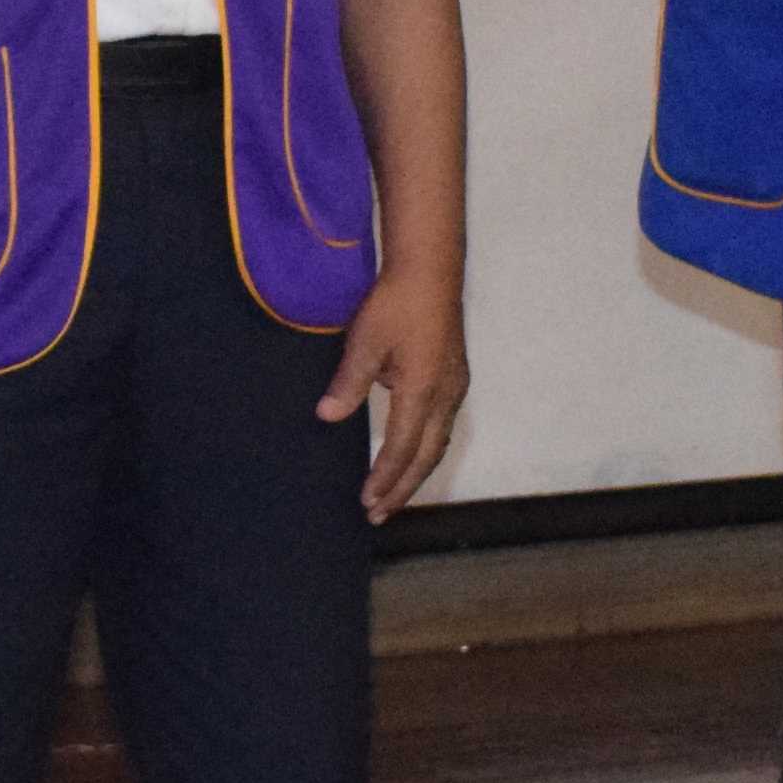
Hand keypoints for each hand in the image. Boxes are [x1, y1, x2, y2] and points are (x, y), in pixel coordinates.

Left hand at [322, 267, 468, 517]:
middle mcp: (446, 395)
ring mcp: (455, 385)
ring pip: (438, 443)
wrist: (429, 268)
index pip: (402, 449)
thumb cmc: (396, 301)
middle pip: (427, 456)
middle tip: (379, 515)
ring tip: (393, 493)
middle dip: (402, 489)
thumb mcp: (365, 341)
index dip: (384, 480)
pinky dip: (425, 449)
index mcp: (423, 390)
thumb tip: (327, 416)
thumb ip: (348, 383)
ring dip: (415, 472)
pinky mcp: (454, 375)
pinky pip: (442, 426)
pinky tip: (410, 452)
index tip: (366, 503)